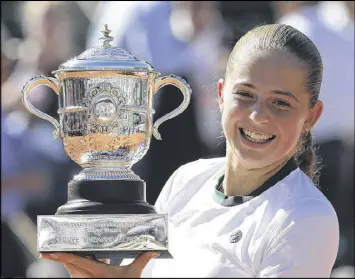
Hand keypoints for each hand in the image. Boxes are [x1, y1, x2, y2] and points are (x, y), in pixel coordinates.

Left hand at [40, 252, 158, 277]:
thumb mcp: (133, 274)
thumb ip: (142, 260)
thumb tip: (153, 251)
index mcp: (98, 272)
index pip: (77, 261)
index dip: (63, 256)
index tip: (50, 251)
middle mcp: (89, 278)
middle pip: (70, 265)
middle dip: (58, 257)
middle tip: (45, 250)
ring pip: (72, 270)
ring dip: (65, 262)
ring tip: (53, 254)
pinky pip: (77, 274)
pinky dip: (74, 266)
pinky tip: (73, 261)